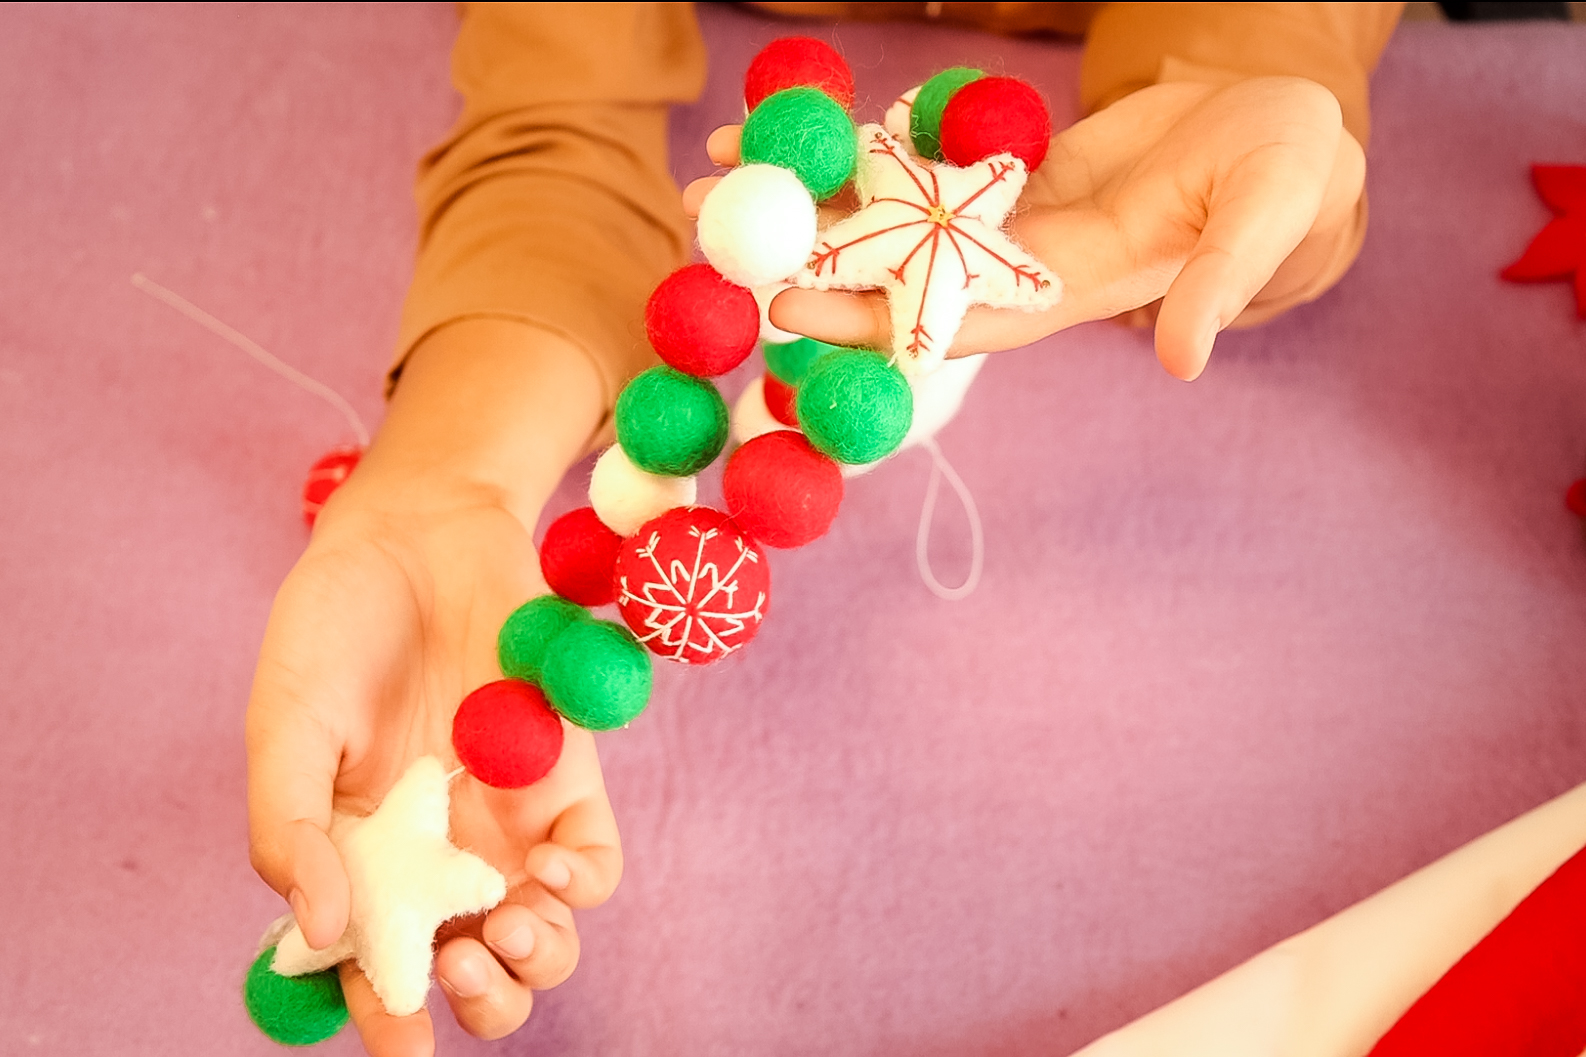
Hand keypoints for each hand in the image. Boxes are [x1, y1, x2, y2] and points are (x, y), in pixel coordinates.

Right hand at [246, 322, 616, 1055]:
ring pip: (544, 939)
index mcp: (359, 864)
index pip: (378, 969)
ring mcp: (507, 825)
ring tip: (506, 925)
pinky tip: (545, 861)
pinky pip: (593, 863)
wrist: (417, 537)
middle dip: (479, 997)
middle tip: (459, 961)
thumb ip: (294, 828)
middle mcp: (438, 861)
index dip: (390, 1017)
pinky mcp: (566, 781)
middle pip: (476, 973)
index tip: (403, 1040)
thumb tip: (321, 931)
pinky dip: (580, 883)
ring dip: (534, 960)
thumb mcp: (287, 724)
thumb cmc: (333, 630)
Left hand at [692, 77, 1365, 380]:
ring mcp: (1002, 214)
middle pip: (895, 271)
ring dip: (805, 201)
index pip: (957, 316)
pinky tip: (784, 128)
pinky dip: (850, 150)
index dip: (874, 319)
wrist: (1280, 128)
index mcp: (1074, 284)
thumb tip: (1182, 360)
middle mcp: (1019, 261)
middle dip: (804, 260)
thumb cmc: (1290, 173)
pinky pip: (912, 158)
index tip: (787, 309)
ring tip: (717, 172)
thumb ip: (1218, 283)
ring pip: (889, 213)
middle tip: (708, 240)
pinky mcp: (998, 166)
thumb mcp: (1270, 217)